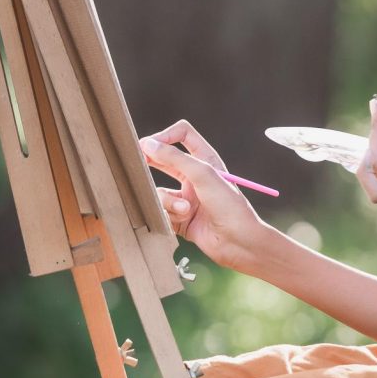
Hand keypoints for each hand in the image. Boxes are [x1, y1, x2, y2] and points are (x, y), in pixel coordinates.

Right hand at [139, 119, 268, 271]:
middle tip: (137, 163)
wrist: (239, 242)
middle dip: (151, 162)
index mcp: (204, 160)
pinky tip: (185, 220)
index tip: (148, 145)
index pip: (181, 135)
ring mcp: (186, 197)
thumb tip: (149, 144)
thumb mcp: (203, 174)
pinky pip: (162, 211)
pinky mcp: (180, 218)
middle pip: (164, 160)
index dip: (164, 135)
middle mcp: (194, 177)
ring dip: (169, 201)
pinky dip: (170, 215)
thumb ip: (175, 157)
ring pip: (160, 191)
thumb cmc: (229, 206)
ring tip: (185, 209)